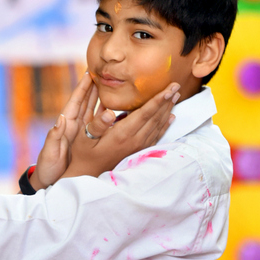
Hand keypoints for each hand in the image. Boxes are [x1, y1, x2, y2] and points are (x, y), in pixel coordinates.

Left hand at [31, 72, 115, 188]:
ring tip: (112, 82)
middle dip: (94, 86)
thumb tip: (60, 118)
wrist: (49, 181)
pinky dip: (106, 113)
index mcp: (66, 126)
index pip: (75, 102)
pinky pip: (98, 123)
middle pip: (86, 102)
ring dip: (102, 96)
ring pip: (94, 110)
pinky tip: (115, 106)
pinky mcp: (87, 140)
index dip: (82, 87)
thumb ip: (54, 136)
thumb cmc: (48, 167)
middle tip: (104, 70)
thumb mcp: (50, 152)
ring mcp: (82, 132)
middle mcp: (74, 126)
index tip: (89, 72)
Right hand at [62, 82, 179, 178]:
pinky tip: (171, 117)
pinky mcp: (137, 151)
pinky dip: (165, 125)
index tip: (170, 88)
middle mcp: (134, 141)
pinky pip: (156, 136)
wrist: (87, 173)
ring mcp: (137, 147)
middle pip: (155, 118)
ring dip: (168, 110)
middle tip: (176, 85)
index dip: (159, 99)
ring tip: (176, 96)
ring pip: (158, 126)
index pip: (145, 114)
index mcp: (122, 134)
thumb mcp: (84, 137)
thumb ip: (98, 124)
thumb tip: (110, 111)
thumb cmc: (83, 153)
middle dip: (167, 101)